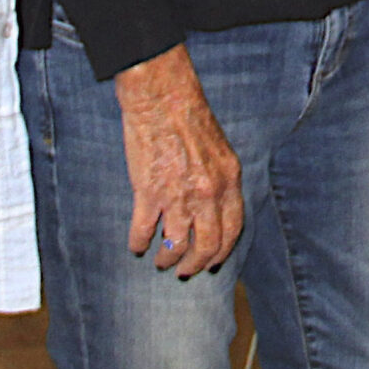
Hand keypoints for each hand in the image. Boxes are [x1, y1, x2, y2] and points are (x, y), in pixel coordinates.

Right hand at [114, 45, 243, 276]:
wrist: (163, 98)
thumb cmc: (190, 118)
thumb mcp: (220, 150)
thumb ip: (221, 181)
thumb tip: (216, 209)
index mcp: (229, 180)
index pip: (232, 230)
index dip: (222, 252)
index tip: (211, 263)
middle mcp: (208, 193)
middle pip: (207, 246)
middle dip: (195, 264)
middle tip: (184, 271)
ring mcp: (178, 195)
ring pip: (176, 245)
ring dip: (167, 258)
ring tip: (160, 260)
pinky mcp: (148, 192)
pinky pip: (143, 230)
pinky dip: (138, 242)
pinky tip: (135, 245)